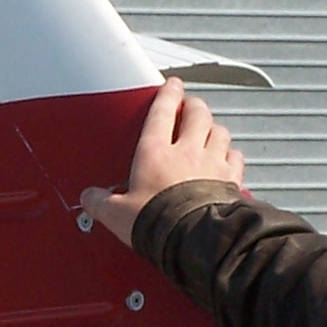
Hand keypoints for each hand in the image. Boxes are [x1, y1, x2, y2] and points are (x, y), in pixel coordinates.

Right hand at [81, 79, 245, 245]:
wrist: (194, 240)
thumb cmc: (157, 223)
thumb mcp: (118, 214)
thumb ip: (102, 203)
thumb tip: (89, 199)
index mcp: (155, 152)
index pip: (161, 111)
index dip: (167, 94)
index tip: (171, 85)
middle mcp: (187, 151)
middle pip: (197, 113)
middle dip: (193, 105)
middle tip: (189, 106)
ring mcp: (213, 164)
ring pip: (220, 131)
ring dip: (214, 128)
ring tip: (209, 131)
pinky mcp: (231, 181)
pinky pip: (236, 159)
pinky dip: (233, 156)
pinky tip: (229, 160)